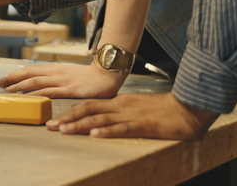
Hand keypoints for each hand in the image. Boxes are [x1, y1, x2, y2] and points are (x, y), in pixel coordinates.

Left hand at [0, 61, 125, 98]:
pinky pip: (49, 91)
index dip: (15, 74)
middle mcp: (55, 72)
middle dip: (12, 78)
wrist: (106, 74)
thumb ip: (57, 77)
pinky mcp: (68, 89)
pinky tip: (27, 96)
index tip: (3, 78)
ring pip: (35, 81)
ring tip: (7, 90)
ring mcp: (61, 80)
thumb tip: (43, 82)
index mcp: (55, 68)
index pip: (30, 69)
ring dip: (19, 85)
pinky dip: (35, 93)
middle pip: (28, 73)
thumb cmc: (89, 76)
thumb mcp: (69, 73)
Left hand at [49, 92, 219, 138]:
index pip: (89, 106)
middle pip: (88, 111)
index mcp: (119, 102)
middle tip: (49, 126)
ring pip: (100, 120)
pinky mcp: (143, 125)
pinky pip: (122, 128)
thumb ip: (120, 113)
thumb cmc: (163, 110)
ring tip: (63, 131)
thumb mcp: (137, 108)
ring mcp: (131, 115)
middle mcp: (121, 106)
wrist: (187, 108)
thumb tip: (103, 121)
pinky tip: (95, 134)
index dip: (71, 113)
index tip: (55, 120)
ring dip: (80, 126)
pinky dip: (107, 131)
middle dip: (67, 119)